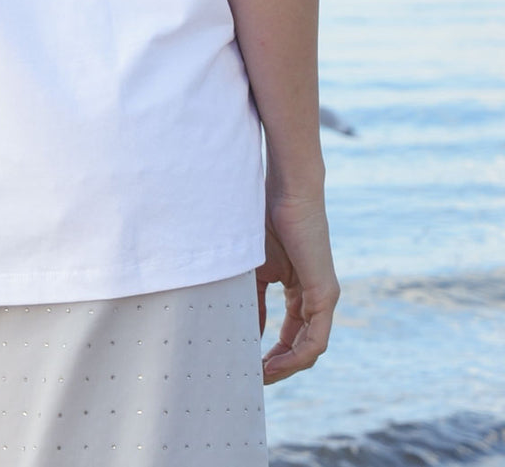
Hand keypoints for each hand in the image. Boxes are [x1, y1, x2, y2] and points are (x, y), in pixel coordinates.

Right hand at [256, 191, 339, 383]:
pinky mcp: (325, 295)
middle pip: (300, 346)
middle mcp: (315, 298)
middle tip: (253, 379)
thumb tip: (245, 334)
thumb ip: (253, 301)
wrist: (286, 192)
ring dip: (285, 367)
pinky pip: (315, 340)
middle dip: (277, 366)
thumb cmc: (265, 219)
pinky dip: (296, 356)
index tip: (248, 365)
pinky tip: (273, 363)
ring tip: (260, 377)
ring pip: (309, 348)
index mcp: (298, 289)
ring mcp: (323, 297)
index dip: (270, 353)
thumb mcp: (254, 269)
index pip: (288, 333)